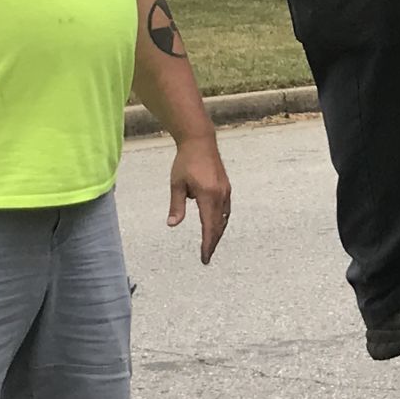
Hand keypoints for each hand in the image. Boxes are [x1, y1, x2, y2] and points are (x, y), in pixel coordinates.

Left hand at [167, 136, 230, 263]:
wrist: (200, 141)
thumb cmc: (185, 161)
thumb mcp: (177, 184)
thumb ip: (177, 206)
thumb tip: (173, 224)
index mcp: (208, 196)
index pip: (209, 227)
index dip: (207, 244)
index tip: (205, 258)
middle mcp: (220, 195)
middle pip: (219, 226)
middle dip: (213, 242)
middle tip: (207, 256)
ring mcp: (225, 191)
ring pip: (224, 218)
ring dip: (217, 232)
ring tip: (210, 243)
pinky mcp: (226, 186)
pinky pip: (226, 209)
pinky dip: (220, 220)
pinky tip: (215, 223)